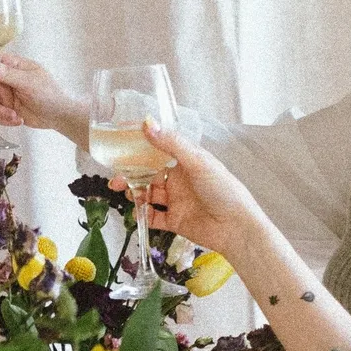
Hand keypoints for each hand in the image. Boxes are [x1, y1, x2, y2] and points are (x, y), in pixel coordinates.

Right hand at [0, 52, 87, 140]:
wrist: (59, 115)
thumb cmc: (50, 93)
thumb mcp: (29, 82)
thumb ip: (8, 73)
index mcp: (10, 64)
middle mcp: (3, 77)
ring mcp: (3, 92)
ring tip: (14, 116)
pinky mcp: (3, 107)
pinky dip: (4, 118)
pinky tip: (18, 119)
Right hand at [122, 120, 270, 260]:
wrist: (236, 228)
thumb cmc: (223, 189)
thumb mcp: (198, 162)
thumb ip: (171, 144)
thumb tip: (148, 123)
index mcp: (187, 162)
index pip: (159, 152)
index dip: (140, 150)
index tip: (121, 148)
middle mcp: (180, 180)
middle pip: (149, 175)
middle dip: (131, 175)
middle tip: (114, 178)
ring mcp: (177, 201)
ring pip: (148, 194)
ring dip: (135, 193)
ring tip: (125, 193)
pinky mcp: (175, 221)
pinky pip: (154, 217)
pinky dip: (143, 215)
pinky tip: (137, 212)